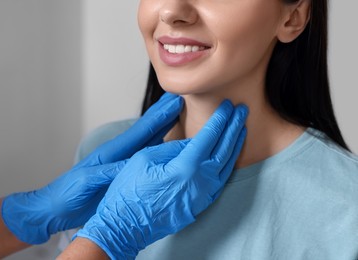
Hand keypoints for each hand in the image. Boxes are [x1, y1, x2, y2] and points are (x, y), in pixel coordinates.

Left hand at [1, 93, 182, 244]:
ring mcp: (121, 162)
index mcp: (110, 154)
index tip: (173, 102)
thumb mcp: (86, 183)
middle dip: (162, 115)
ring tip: (175, 115)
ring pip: (147, 141)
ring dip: (162, 127)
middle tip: (178, 100)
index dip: (158, 117)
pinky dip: (157, 146)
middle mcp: (118, 154)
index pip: (139, 131)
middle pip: (145, 130)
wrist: (55, 208)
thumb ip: (108, 172)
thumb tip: (132, 163)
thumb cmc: (67, 196)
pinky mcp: (122, 173)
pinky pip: (144, 156)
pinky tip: (165, 143)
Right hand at [76, 101, 247, 258]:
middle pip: (224, 149)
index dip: (220, 119)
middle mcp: (200, 182)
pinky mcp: (200, 205)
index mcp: (185, 167)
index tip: (227, 106)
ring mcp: (203, 196)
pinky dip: (228, 165)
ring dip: (235, 145)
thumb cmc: (130, 191)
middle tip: (242, 110)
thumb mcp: (145, 159)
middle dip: (234, 127)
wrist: (126, 226)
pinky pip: (221, 181)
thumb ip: (172, 148)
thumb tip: (191, 143)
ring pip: (227, 166)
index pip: (210, 137)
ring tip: (241, 128)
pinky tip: (230, 156)